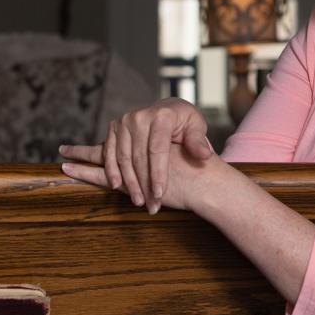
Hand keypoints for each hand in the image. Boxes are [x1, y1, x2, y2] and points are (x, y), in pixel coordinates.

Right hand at [59, 98, 214, 211]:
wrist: (168, 109)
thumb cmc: (184, 121)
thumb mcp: (197, 127)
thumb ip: (198, 142)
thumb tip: (204, 155)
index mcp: (162, 116)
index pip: (157, 150)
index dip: (158, 174)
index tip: (160, 194)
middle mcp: (140, 116)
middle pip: (139, 157)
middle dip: (145, 184)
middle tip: (152, 205)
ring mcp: (125, 121)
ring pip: (124, 158)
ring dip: (129, 182)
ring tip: (139, 201)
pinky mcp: (115, 127)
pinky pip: (110, 152)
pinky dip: (112, 170)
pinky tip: (117, 186)